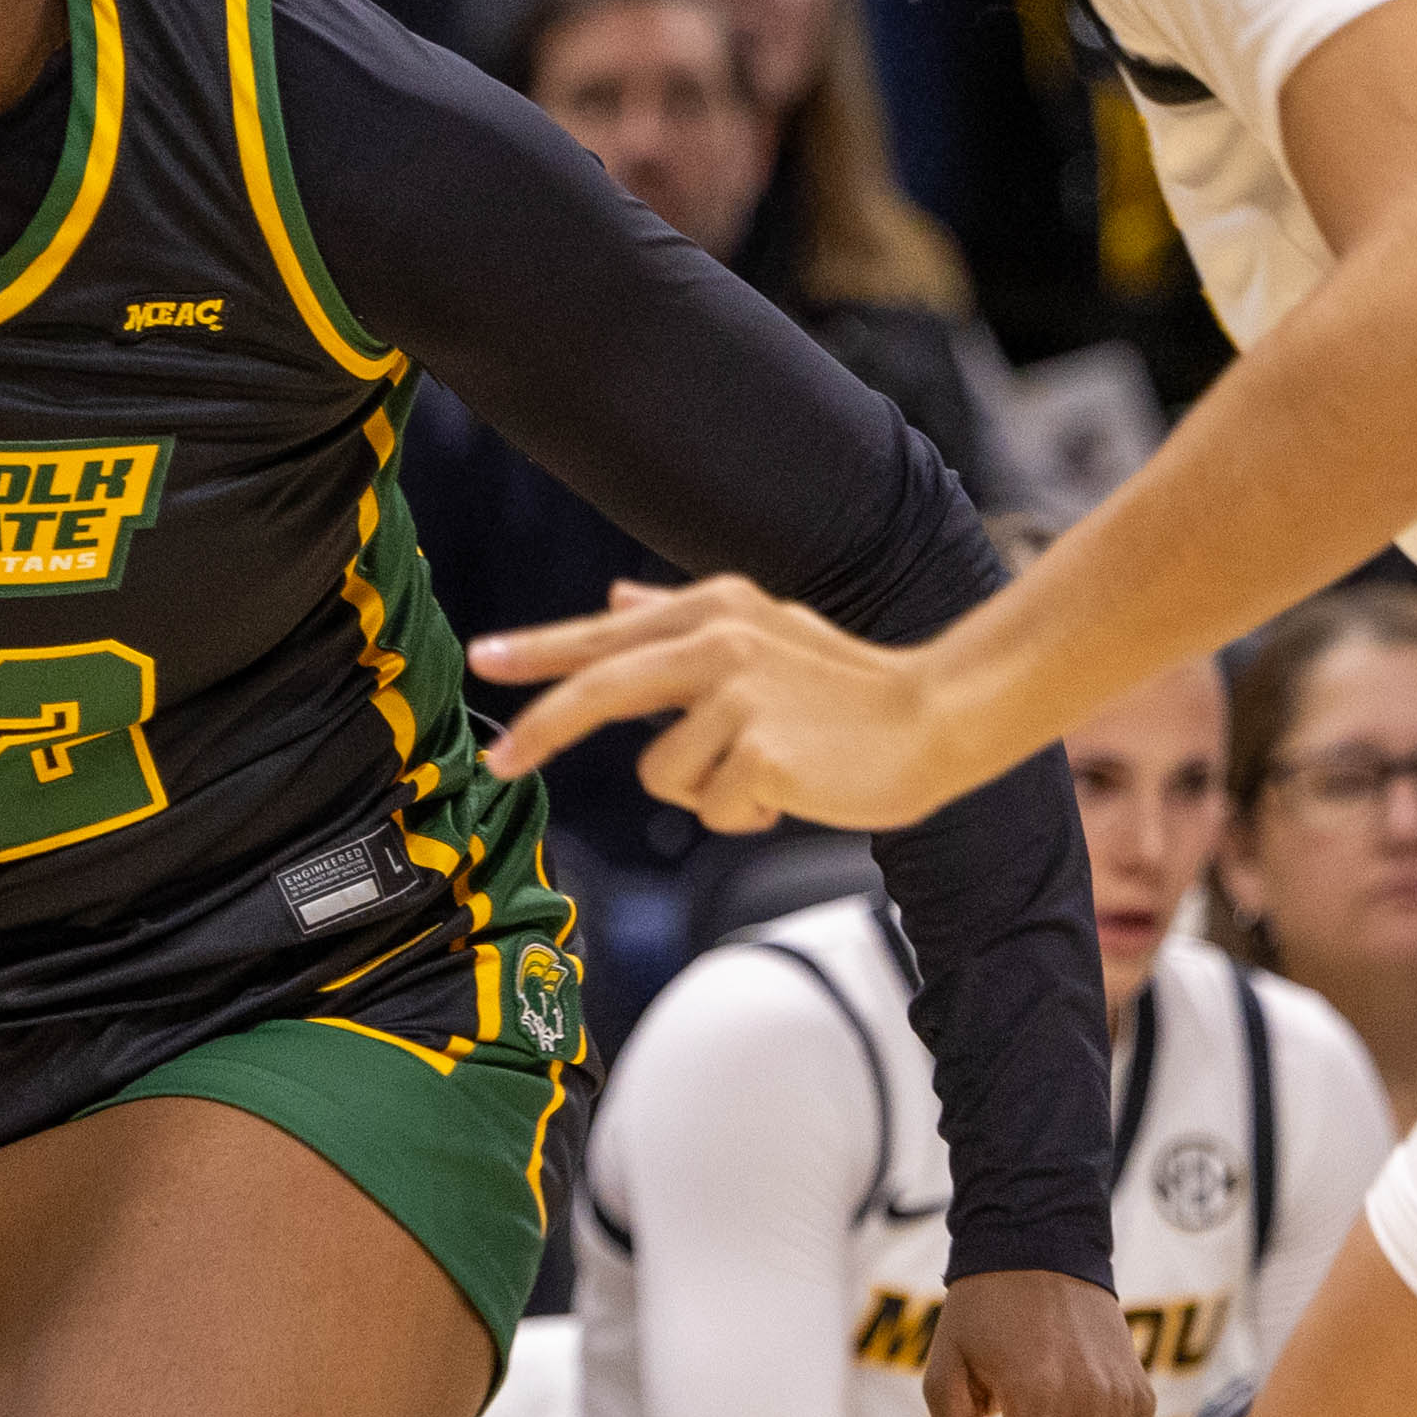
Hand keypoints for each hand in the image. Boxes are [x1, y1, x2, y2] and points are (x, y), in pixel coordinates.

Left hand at [467, 575, 991, 833]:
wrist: (933, 720)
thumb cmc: (847, 689)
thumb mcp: (765, 633)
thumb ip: (681, 620)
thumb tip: (615, 602)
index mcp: (715, 610)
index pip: (607, 636)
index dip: (539, 652)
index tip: (483, 661)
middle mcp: (719, 642)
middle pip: (601, 689)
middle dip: (543, 729)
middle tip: (501, 762)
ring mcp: (739, 696)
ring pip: (663, 775)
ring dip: (706, 791)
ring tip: (765, 770)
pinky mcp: (759, 751)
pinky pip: (711, 808)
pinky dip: (745, 814)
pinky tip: (791, 788)